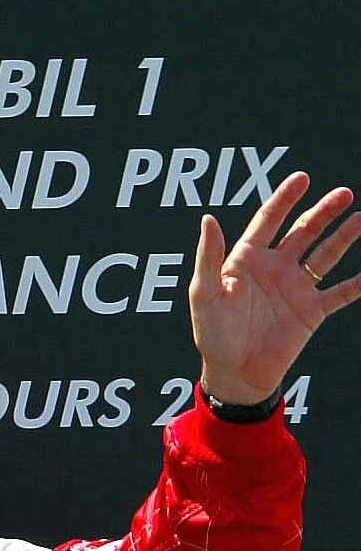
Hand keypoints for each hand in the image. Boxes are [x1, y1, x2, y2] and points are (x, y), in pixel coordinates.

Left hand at [192, 172, 360, 403]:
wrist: (235, 372)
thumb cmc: (213, 334)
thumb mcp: (204, 294)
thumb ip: (208, 257)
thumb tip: (208, 219)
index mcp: (246, 260)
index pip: (268, 221)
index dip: (284, 199)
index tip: (302, 178)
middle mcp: (275, 268)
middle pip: (303, 232)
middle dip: (322, 212)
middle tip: (343, 194)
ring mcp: (296, 288)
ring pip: (326, 254)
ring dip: (344, 237)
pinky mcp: (312, 311)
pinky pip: (341, 292)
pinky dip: (359, 283)